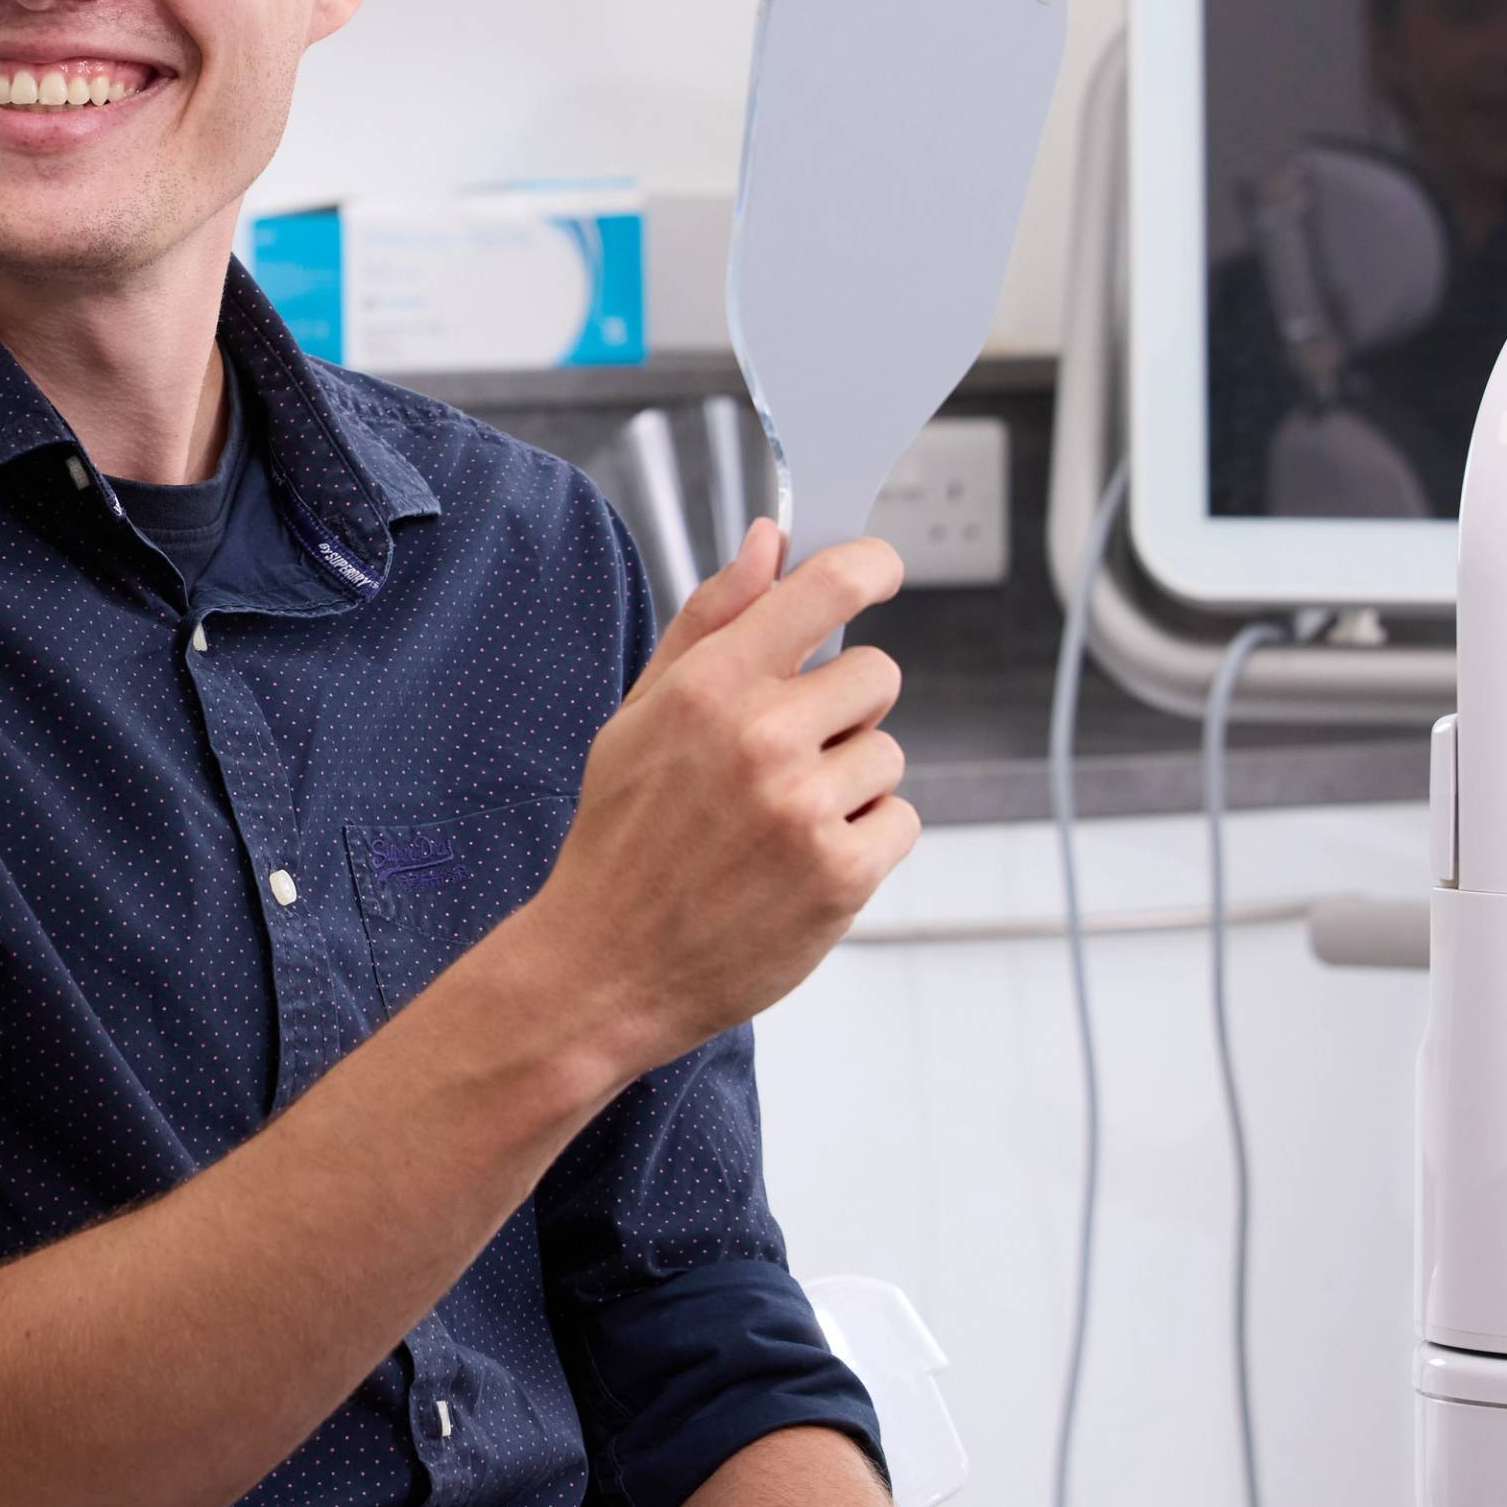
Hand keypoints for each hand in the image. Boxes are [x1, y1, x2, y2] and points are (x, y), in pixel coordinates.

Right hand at [515, 521, 914, 1085]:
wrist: (606, 964)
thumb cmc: (622, 836)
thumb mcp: (640, 716)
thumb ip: (710, 621)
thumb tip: (769, 542)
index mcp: (709, 686)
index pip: (824, 589)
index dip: (868, 566)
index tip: (877, 569)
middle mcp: (762, 737)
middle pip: (876, 674)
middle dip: (843, 709)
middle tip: (786, 754)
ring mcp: (806, 807)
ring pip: (887, 755)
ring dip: (850, 783)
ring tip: (780, 822)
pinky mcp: (842, 873)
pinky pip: (900, 821)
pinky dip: (863, 841)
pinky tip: (800, 862)